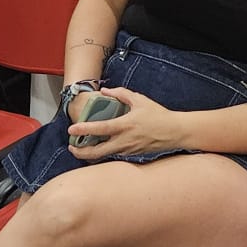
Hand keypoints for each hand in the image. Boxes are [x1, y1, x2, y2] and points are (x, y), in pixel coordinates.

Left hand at [65, 88, 180, 158]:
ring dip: (90, 153)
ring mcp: (127, 150)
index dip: (83, 130)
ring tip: (81, 148)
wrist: (175, 132)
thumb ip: (121, 94)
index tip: (71, 129)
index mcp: (125, 125)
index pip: (100, 129)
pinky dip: (103, 153)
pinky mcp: (131, 155)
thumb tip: (106, 91)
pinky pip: (113, 155)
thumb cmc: (158, 115)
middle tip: (72, 146)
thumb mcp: (140, 100)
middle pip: (96, 152)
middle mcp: (124, 141)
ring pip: (103, 156)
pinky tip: (99, 147)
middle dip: (80, 152)